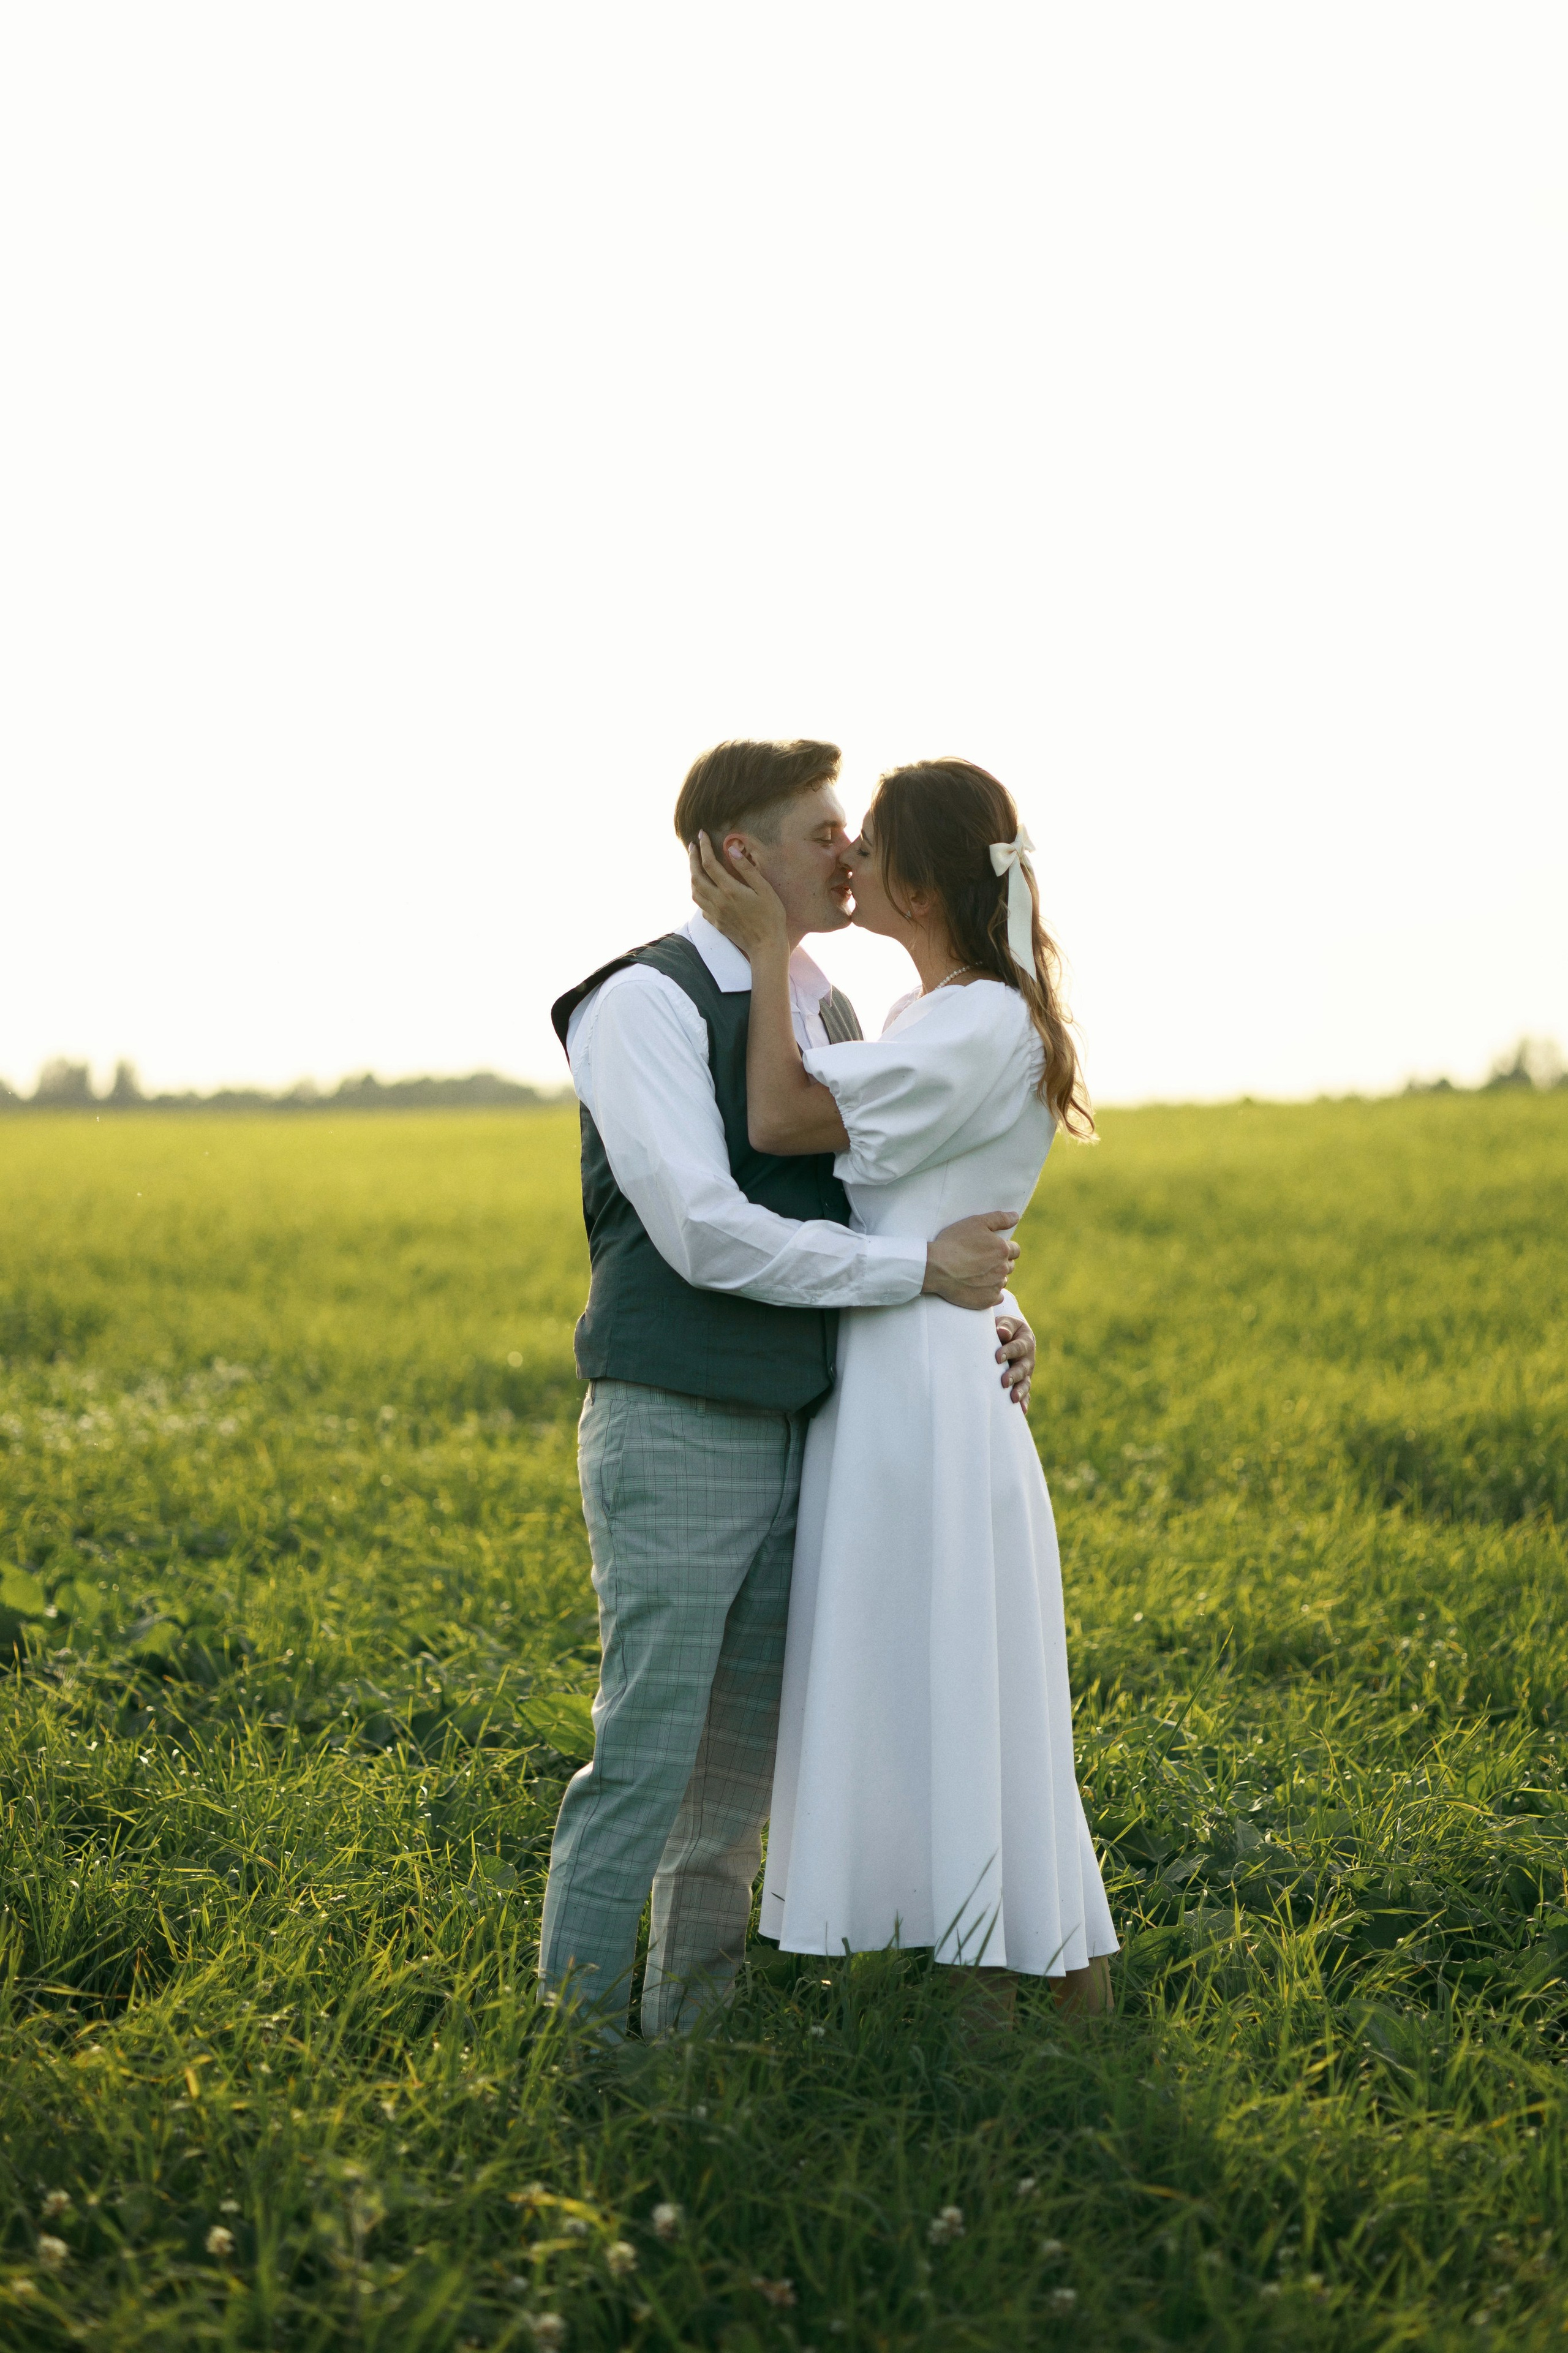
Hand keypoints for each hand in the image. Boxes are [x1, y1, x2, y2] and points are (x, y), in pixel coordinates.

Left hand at [689, 832, 789, 961]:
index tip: (702, 834)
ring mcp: (715, 913)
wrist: (766, 946)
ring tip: (695, 864)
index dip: (703, 847)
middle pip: (696, 876)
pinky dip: (698, 892)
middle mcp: (718, 901)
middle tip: (693, 846)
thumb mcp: (764, 890)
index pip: (709, 863)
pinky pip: (700, 905)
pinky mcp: (715, 923)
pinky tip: (703, 888)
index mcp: (730, 890)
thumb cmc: (771, 917)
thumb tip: (732, 850)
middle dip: (692, 858)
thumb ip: (747, 869)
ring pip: (694, 891)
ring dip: (692, 875)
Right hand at [921, 1212, 1019, 1309]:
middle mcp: (1002, 1269)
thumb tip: (1016, 1217)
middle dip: (1000, 1262)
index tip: (992, 1249)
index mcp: (1002, 1250)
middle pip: (1009, 1266)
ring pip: (1003, 1281)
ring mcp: (995, 1286)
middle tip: (982, 1260)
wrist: (935, 1267)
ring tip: (977, 1273)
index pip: (1015, 1250)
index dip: (1005, 1248)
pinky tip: (978, 1287)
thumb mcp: (976, 1222)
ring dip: (995, 1277)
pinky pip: (997, 1297)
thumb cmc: (954, 1243)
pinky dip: (990, 1293)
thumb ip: (999, 1218)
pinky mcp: (986, 1300)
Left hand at [993, 1311, 1035, 1408]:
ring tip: (1013, 1398)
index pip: (1018, 1347)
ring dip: (1020, 1391)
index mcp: (1025, 1341)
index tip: (997, 1357)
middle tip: (1004, 1381)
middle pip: (1022, 1368)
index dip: (1008, 1352)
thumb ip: (1005, 1326)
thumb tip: (1001, 1332)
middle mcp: (1028, 1359)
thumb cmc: (1004, 1328)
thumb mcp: (1006, 1323)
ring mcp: (1026, 1373)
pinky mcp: (1022, 1382)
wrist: (1009, 1335)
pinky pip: (1025, 1394)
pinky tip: (1021, 1410)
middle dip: (1013, 1375)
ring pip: (1025, 1383)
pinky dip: (1024, 1402)